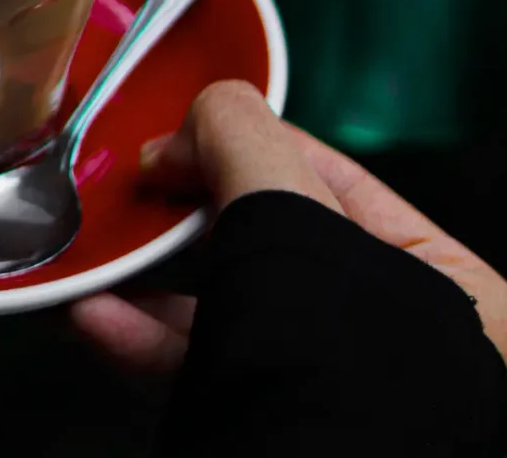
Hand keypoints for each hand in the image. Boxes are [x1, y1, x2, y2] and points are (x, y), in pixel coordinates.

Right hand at [71, 80, 506, 377]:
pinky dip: (145, 341)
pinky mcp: (272, 425)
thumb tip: (202, 110)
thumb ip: (250, 146)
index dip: (239, 141)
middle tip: (132, 194)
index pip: (325, 173)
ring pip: (229, 310)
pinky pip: (205, 369)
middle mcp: (388, 328)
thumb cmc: (355, 388)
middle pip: (268, 237)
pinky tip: (96, 320)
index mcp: (442, 278)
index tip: (168, 143)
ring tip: (95, 253)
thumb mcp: (299, 231)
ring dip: (151, 279)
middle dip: (188, 212)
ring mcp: (327, 383)